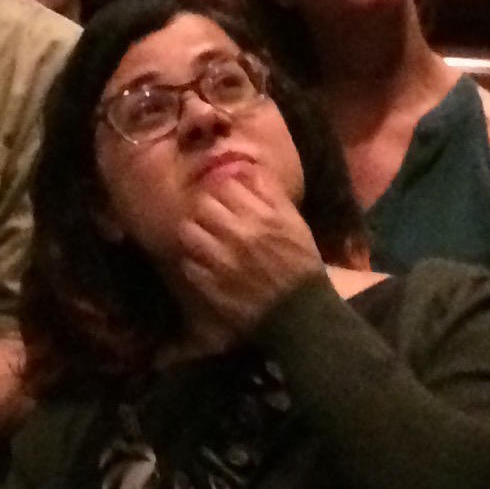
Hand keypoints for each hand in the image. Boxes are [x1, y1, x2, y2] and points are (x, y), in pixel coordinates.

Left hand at [175, 161, 328, 339]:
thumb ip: (272, 196)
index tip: (224, 197)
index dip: (223, 189)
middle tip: (211, 217)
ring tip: (203, 239)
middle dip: (206, 209)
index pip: (225, 186)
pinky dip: (194, 261)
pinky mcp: (210, 286)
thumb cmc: (300, 267)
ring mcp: (222, 262)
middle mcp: (240, 236)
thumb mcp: (296, 226)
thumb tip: (248, 170)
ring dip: (195, 233)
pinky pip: (188, 263)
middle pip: (204, 205)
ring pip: (190, 231)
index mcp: (264, 218)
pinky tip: (205, 264)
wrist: (299, 317)